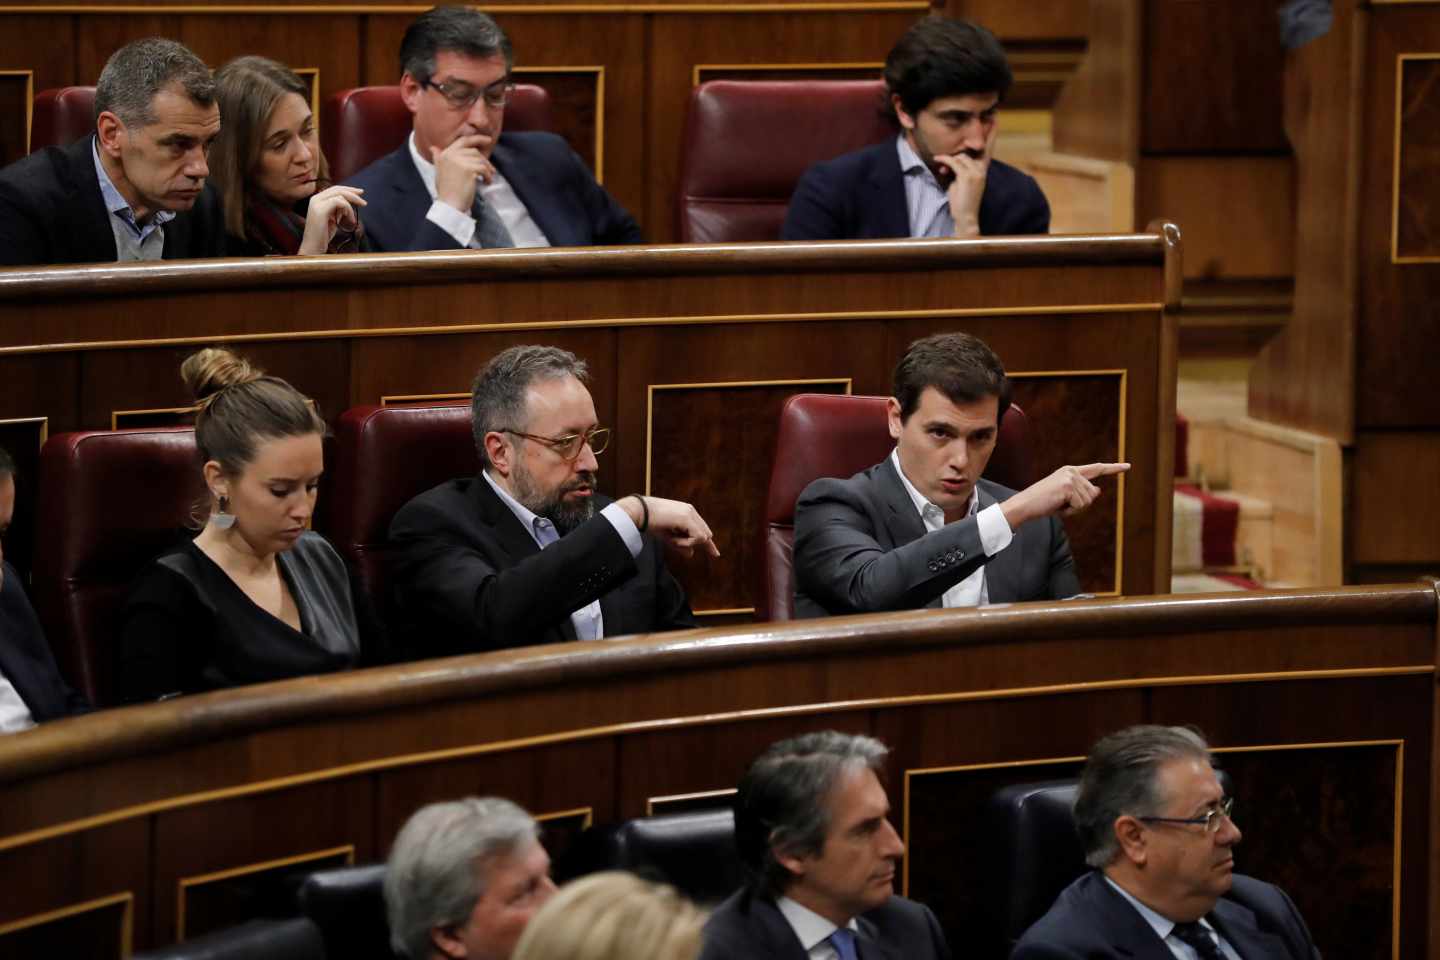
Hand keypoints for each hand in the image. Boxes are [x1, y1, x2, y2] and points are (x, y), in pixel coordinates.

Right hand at [298, 184, 364, 254]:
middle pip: (338, 189)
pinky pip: (339, 202)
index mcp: (317, 199)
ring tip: (351, 219)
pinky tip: (349, 219)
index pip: (334, 189)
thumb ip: (337, 210)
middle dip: (353, 193)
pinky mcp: (321, 210)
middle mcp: (315, 199)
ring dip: (350, 207)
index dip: (348, 190)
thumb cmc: (323, 235)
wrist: (313, 247)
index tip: (360, 194)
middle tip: (364, 202)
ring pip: (340, 195)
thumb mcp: (331, 219)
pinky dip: (348, 210)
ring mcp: (317, 203)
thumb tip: (347, 204)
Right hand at [430, 134, 495, 213]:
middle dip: (484, 160)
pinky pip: (483, 169)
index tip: (488, 140)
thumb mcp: (440, 172)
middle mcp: (451, 154)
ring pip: (480, 160)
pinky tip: (486, 182)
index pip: (463, 141)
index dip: (477, 139)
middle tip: (491, 169)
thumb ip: (438, 158)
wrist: (449, 205)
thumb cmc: (446, 192)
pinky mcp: (468, 169)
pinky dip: (487, 176)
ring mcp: (459, 161)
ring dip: (487, 169)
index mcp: (445, 154)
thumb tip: (433, 148)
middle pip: (474, 151)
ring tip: (488, 178)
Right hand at [622, 496, 720, 558]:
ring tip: (670, 538)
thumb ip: (680, 545)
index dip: (708, 544)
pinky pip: (697, 538)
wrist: (638, 512)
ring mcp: (690, 513)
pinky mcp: (687, 518)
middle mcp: (691, 511)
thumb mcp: (667, 537)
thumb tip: (691, 554)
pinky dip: (685, 542)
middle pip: (705, 534)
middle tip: (676, 543)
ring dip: (686, 543)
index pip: (703, 530)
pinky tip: (672, 538)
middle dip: (696, 544)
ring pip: (702, 537)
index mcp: (687, 512)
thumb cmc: (649, 523)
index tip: (716, 554)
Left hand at [934, 123, 997, 238]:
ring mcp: (976, 172)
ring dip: (949, 160)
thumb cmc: (962, 200)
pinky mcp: (968, 176)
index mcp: (983, 169)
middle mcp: (982, 169)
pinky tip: (938, 160)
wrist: (965, 216)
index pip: (988, 147)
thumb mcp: (961, 181)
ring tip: (942, 169)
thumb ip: (960, 168)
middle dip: (959, 150)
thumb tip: (952, 159)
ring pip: (961, 156)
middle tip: (952, 154)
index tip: (996, 117)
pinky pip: (954, 162)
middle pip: (969, 150)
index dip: (992, 133)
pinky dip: (945, 160)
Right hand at [1000, 462, 1130, 528]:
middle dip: (1079, 505)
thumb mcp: (1066, 498)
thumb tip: (1098, 490)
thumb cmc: (1043, 503)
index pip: (1096, 469)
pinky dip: (1070, 511)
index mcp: (1071, 471)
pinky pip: (1080, 505)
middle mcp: (1072, 471)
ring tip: (1057, 505)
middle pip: (1092, 494)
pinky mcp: (1068, 486)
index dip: (1113, 469)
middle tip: (1060, 505)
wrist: (1025, 505)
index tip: (1128, 466)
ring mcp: (1070, 478)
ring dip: (1074, 509)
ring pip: (1088, 501)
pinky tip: (1057, 506)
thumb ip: (1083, 493)